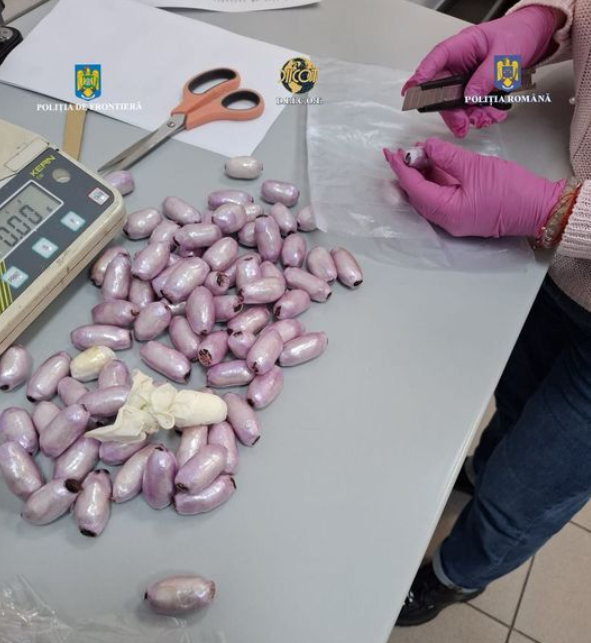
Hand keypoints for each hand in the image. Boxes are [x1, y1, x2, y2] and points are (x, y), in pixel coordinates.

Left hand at [383, 138, 564, 237]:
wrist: (539, 207)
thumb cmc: (511, 189)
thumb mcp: (475, 167)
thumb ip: (446, 157)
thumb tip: (425, 148)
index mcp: (446, 211)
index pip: (414, 189)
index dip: (401, 169)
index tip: (390, 153)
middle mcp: (446, 220)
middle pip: (417, 195)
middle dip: (408, 173)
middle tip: (401, 152)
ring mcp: (454, 219)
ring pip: (429, 196)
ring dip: (422, 175)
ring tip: (419, 153)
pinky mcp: (463, 213)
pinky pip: (442, 197)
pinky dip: (435, 180)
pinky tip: (434, 163)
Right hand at [402, 6, 555, 137]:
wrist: (532, 38)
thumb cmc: (516, 35)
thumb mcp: (504, 55)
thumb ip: (486, 76)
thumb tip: (470, 96)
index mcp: (461, 47)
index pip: (436, 59)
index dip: (421, 76)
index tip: (412, 91)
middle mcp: (457, 65)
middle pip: (442, 91)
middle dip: (451, 112)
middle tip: (461, 125)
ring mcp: (464, 79)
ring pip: (455, 105)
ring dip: (468, 117)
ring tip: (484, 119)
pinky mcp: (473, 90)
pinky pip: (470, 108)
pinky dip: (479, 115)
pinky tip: (490, 115)